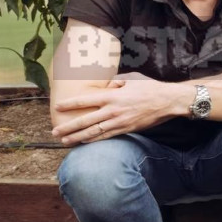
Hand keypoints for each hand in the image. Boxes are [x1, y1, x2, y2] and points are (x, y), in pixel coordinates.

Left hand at [51, 72, 180, 145]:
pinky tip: (84, 143)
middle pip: (85, 120)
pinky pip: (106, 137)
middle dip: (68, 127)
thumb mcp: (131, 78)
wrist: (167, 101)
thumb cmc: (150, 87)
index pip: (85, 100)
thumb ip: (115, 81)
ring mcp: (119, 122)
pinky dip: (93, 140)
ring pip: (93, 132)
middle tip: (54, 131)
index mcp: (112, 95)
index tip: (58, 107)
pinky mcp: (126, 130)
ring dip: (77, 137)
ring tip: (64, 141)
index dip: (70, 104)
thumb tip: (107, 84)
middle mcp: (112, 110)